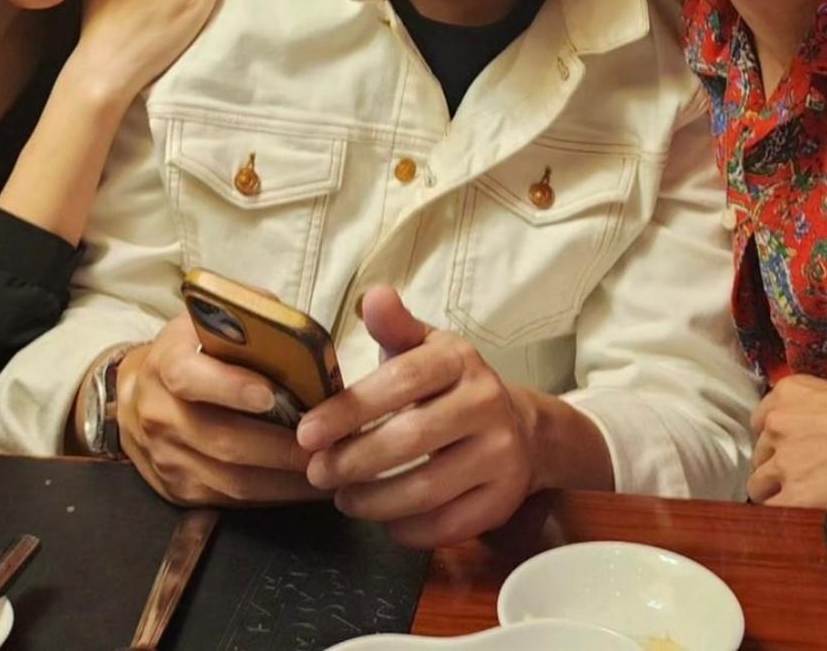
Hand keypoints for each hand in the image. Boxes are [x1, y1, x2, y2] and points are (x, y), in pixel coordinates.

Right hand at [116, 315, 316, 506]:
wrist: (136, 399)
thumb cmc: (190, 353)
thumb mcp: (207, 322)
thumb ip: (248, 317)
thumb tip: (295, 329)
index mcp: (166, 364)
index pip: (190, 376)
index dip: (229, 386)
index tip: (270, 395)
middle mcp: (161, 414)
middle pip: (223, 438)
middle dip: (280, 446)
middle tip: (326, 442)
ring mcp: (168, 459)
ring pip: (232, 479)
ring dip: (285, 478)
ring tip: (327, 467)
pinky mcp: (180, 491)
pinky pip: (232, 500)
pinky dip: (273, 495)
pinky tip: (305, 485)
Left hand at [296, 287, 535, 547]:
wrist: (520, 427)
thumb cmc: (450, 386)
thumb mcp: (424, 348)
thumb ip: (394, 327)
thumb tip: (374, 296)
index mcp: (458, 360)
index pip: (399, 382)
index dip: (348, 409)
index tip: (306, 433)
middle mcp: (486, 403)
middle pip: (409, 439)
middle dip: (353, 461)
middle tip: (318, 473)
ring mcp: (500, 454)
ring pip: (426, 490)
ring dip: (373, 502)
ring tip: (343, 499)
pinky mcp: (503, 498)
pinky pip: (446, 525)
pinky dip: (406, 530)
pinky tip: (384, 520)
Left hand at [748, 374, 826, 510]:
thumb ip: (814, 416)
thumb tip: (815, 439)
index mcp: (789, 393)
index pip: (762, 423)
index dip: (775, 444)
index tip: (786, 455)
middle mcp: (778, 423)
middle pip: (759, 455)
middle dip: (776, 470)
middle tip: (800, 483)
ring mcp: (783, 460)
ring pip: (759, 486)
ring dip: (778, 496)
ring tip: (805, 506)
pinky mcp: (794, 497)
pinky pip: (772, 514)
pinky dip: (785, 519)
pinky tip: (803, 523)